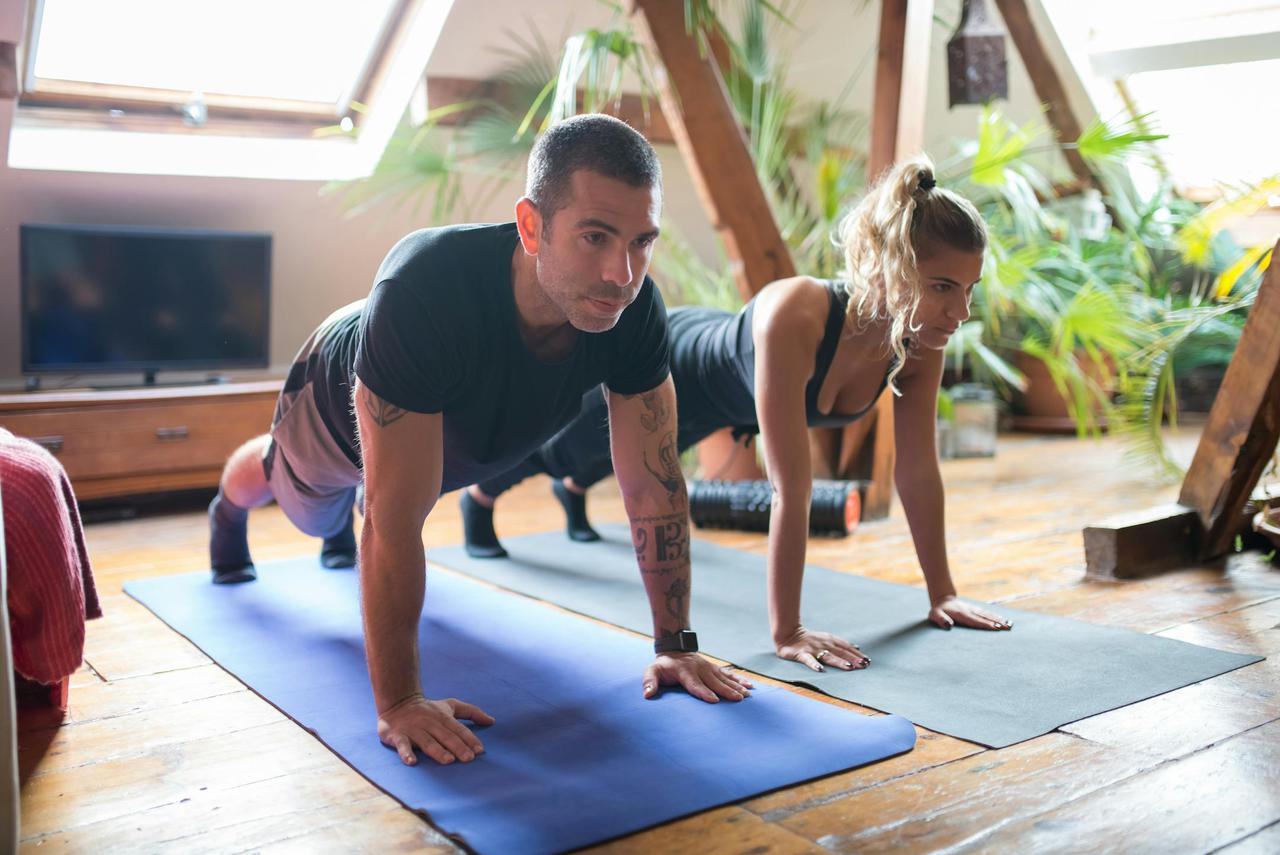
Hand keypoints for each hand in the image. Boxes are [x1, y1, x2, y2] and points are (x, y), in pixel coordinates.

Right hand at [377, 693, 494, 765]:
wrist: (397, 702)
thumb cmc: (428, 709)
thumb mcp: (451, 706)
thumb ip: (471, 712)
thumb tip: (492, 721)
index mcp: (443, 717)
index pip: (459, 729)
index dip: (469, 739)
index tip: (480, 750)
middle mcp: (430, 723)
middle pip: (446, 736)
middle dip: (458, 747)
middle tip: (469, 758)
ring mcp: (414, 730)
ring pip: (427, 741)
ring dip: (438, 751)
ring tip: (448, 760)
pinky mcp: (398, 736)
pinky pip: (402, 745)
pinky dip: (406, 753)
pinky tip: (412, 762)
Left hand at [643, 653, 753, 702]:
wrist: (674, 649)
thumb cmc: (662, 666)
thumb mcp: (652, 671)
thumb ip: (649, 682)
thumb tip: (647, 695)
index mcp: (685, 672)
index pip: (694, 684)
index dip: (703, 692)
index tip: (713, 701)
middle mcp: (700, 669)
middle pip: (714, 682)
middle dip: (726, 691)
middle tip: (738, 699)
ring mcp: (709, 668)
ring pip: (724, 678)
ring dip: (736, 686)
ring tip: (747, 695)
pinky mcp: (714, 669)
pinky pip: (729, 674)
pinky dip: (740, 680)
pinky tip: (750, 686)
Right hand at [775, 626, 868, 671]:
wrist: (788, 634)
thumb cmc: (809, 638)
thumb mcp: (827, 638)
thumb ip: (841, 644)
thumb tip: (857, 647)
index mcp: (830, 640)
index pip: (846, 647)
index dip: (856, 654)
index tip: (868, 661)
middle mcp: (823, 644)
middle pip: (840, 652)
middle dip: (853, 659)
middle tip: (864, 665)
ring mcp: (812, 649)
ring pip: (828, 656)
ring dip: (839, 662)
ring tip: (849, 668)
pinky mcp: (801, 654)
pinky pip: (808, 660)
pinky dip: (814, 664)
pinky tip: (820, 670)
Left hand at [929, 596, 1011, 630]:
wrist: (942, 600)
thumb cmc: (938, 611)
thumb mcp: (935, 615)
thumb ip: (940, 620)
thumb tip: (948, 625)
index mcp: (961, 614)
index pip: (975, 621)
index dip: (985, 624)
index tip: (995, 627)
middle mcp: (969, 611)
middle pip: (984, 618)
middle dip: (996, 623)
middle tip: (1007, 627)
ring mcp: (973, 610)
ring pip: (988, 615)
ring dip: (999, 619)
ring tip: (1009, 624)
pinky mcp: (975, 610)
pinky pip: (987, 613)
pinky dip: (995, 616)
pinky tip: (1003, 619)